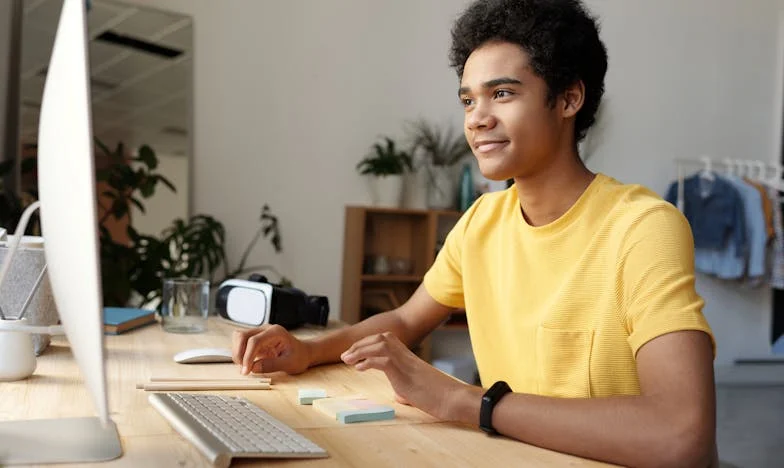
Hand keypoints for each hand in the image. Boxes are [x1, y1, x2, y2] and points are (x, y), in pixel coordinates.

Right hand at [231, 324, 311, 375]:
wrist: (303, 352)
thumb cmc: (299, 356)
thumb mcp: (289, 364)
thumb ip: (272, 365)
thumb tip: (253, 368)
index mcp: (275, 332)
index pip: (254, 341)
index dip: (247, 356)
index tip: (246, 371)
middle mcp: (265, 329)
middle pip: (242, 335)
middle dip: (239, 353)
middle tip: (244, 370)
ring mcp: (259, 333)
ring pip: (238, 337)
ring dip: (237, 353)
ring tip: (245, 367)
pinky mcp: (255, 339)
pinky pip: (241, 343)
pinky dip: (240, 353)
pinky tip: (247, 363)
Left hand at [340, 332, 467, 419]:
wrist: (452, 397)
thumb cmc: (438, 395)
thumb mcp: (417, 390)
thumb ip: (406, 389)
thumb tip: (400, 395)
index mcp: (407, 357)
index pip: (385, 340)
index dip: (367, 344)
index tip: (355, 352)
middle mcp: (405, 355)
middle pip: (379, 338)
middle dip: (360, 344)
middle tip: (346, 355)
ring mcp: (405, 362)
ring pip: (379, 345)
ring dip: (360, 350)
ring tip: (347, 359)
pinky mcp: (404, 372)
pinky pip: (383, 361)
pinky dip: (368, 362)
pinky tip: (360, 368)